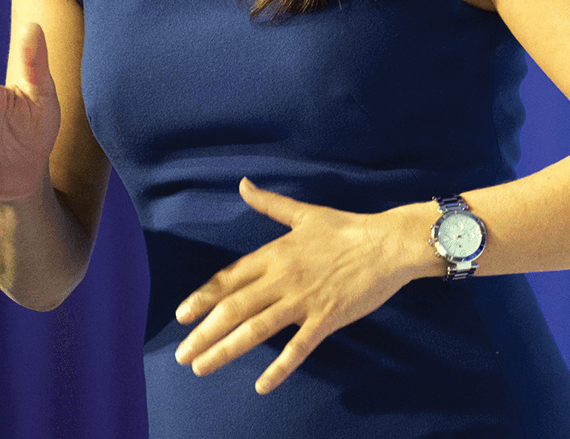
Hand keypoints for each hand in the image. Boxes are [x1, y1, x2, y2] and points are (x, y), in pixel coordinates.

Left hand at [173, 179, 429, 393]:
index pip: (229, 279)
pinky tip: (262, 386)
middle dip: (204, 333)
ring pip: (257, 329)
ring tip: (202, 367)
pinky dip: (279, 368)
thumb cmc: (347, 227)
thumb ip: (269, 203)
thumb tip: (242, 184)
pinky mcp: (326, 317)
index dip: (203, 298)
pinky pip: (298, 347)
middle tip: (182, 355)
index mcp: (275, 253)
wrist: (388, 243)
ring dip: (226, 350)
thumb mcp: (304, 213)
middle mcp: (283, 277)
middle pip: (234, 308)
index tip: (181, 316)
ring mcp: (304, 299)